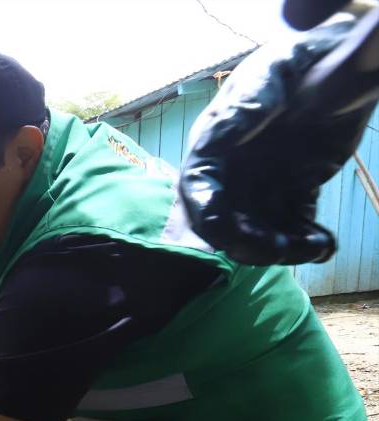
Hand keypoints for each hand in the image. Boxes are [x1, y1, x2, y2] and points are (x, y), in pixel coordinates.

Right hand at [178, 17, 378, 265]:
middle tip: (285, 246)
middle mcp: (232, 170)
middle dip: (248, 243)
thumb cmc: (300, 58)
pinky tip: (324, 242)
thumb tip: (225, 130)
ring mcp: (262, 183)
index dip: (207, 217)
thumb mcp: (274, 71)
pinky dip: (307, 242)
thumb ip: (251, 100)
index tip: (228, 235)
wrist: (338, 60)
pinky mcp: (293, 191)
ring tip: (317, 243)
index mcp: (216, 142)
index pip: (197, 188)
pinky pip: (293, 227)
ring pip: (258, 232)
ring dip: (281, 249)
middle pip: (224, 222)